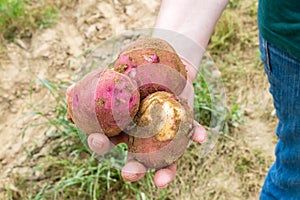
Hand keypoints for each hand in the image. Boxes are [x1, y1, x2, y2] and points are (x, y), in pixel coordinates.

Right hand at [86, 61, 205, 187]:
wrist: (163, 68)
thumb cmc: (135, 78)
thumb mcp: (115, 79)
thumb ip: (94, 85)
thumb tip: (69, 90)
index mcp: (124, 130)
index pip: (109, 143)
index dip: (100, 144)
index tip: (96, 139)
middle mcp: (144, 139)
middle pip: (137, 160)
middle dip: (132, 170)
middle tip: (130, 173)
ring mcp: (165, 135)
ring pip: (165, 159)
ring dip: (165, 171)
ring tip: (162, 180)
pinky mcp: (185, 124)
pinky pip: (192, 132)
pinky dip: (196, 134)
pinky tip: (200, 137)